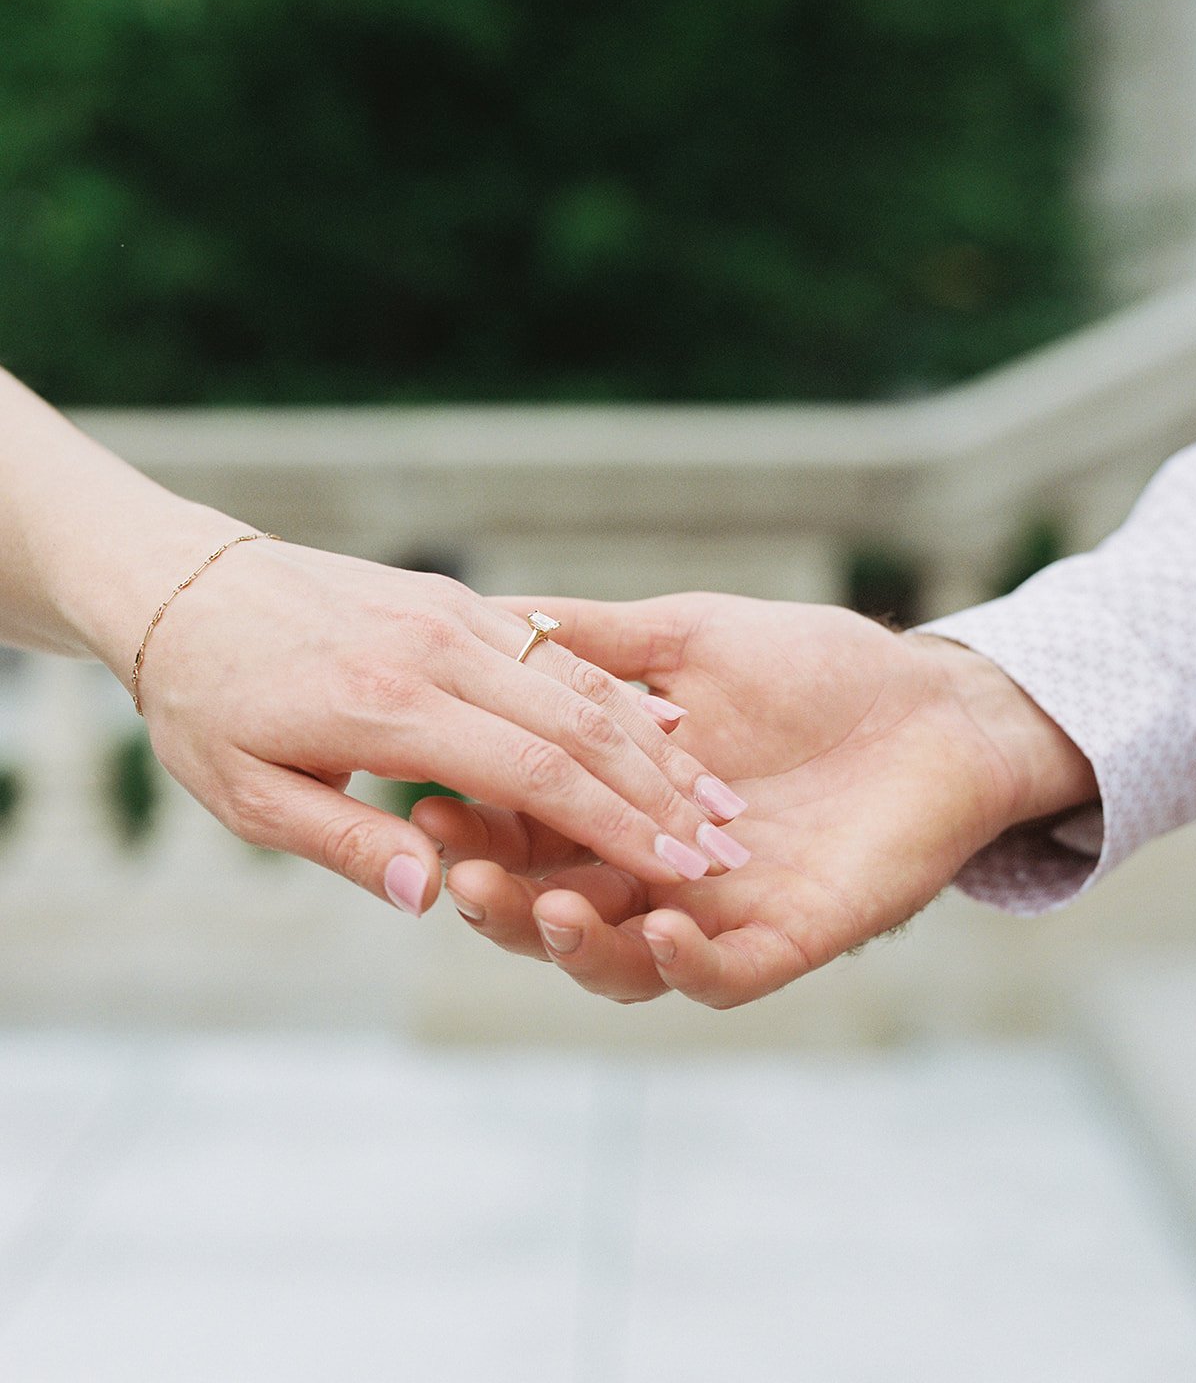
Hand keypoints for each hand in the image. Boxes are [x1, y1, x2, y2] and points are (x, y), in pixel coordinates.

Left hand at [124, 542, 749, 913]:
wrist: (184, 584)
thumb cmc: (205, 703)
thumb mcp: (246, 796)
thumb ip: (343, 842)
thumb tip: (431, 896)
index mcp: (389, 705)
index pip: (536, 773)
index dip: (618, 827)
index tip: (682, 872)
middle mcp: (436, 648)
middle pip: (580, 724)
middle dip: (662, 791)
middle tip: (727, 846)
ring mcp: (452, 613)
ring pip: (579, 681)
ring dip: (653, 743)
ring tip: (714, 795)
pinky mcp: (455, 597)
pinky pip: (554, 649)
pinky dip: (613, 692)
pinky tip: (659, 726)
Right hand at [414, 593, 1096, 1003]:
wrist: (932, 702)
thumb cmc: (813, 667)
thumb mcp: (688, 640)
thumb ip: (597, 646)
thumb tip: (494, 615)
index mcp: (620, 804)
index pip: (523, 830)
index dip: (474, 823)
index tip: (427, 795)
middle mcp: (652, 870)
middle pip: (552, 908)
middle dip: (502, 896)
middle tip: (458, 873)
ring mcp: (715, 914)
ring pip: (620, 959)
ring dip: (574, 943)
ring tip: (542, 906)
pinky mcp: (785, 940)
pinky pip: (723, 975)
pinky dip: (684, 962)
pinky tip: (657, 928)